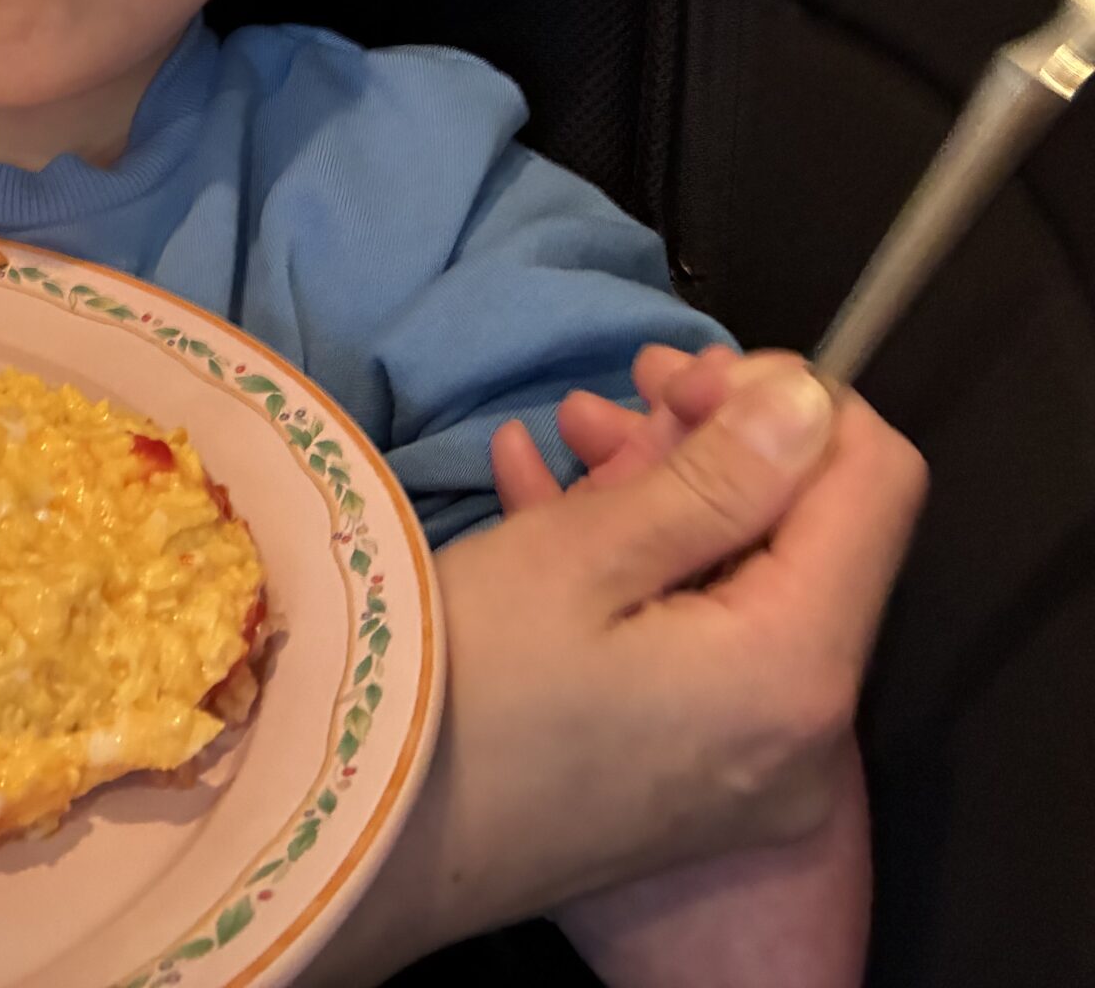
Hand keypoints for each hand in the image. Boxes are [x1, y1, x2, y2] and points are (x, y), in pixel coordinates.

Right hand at [305, 356, 924, 986]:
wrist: (363, 859)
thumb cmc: (451, 700)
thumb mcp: (573, 562)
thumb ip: (713, 478)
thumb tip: (807, 401)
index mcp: (793, 669)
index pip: (873, 482)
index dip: (790, 401)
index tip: (675, 376)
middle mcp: (804, 733)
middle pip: (811, 540)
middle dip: (720, 447)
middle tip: (608, 400)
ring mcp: (752, 771)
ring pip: (750, 591)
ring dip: (675, 502)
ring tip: (566, 443)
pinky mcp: (695, 787)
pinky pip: (704, 652)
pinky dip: (651, 577)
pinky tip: (562, 509)